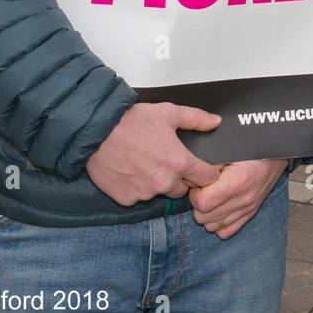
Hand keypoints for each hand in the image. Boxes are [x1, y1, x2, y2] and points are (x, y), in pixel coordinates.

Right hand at [85, 102, 222, 205]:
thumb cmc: (131, 121)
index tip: (202, 168)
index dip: (206, 172)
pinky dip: (138, 187)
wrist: (97, 132)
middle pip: (183, 189)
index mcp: (179, 162)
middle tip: (166, 161)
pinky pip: (139, 197)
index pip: (207, 178)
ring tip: (145, 162)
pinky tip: (131, 170)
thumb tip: (215, 122)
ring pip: (160, 193)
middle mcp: (164, 182)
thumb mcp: (169, 113)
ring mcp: (145, 193)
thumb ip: (196, 119)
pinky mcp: (127, 199)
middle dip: (180, 178)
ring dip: (158, 183)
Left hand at [188, 158, 288, 238]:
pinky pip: (226, 232)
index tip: (198, 185)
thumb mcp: (229, 150)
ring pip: (212, 227)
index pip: (202, 203)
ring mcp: (248, 208)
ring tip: (212, 198)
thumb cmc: (253, 149)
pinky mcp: (250, 213)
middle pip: (203, 218)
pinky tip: (219, 208)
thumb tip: (191, 176)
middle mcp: (243, 200)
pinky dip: (219, 223)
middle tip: (203, 190)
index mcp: (237, 183)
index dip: (194, 194)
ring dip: (207, 214)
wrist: (276, 153)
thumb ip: (208, 163)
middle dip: (198, 204)